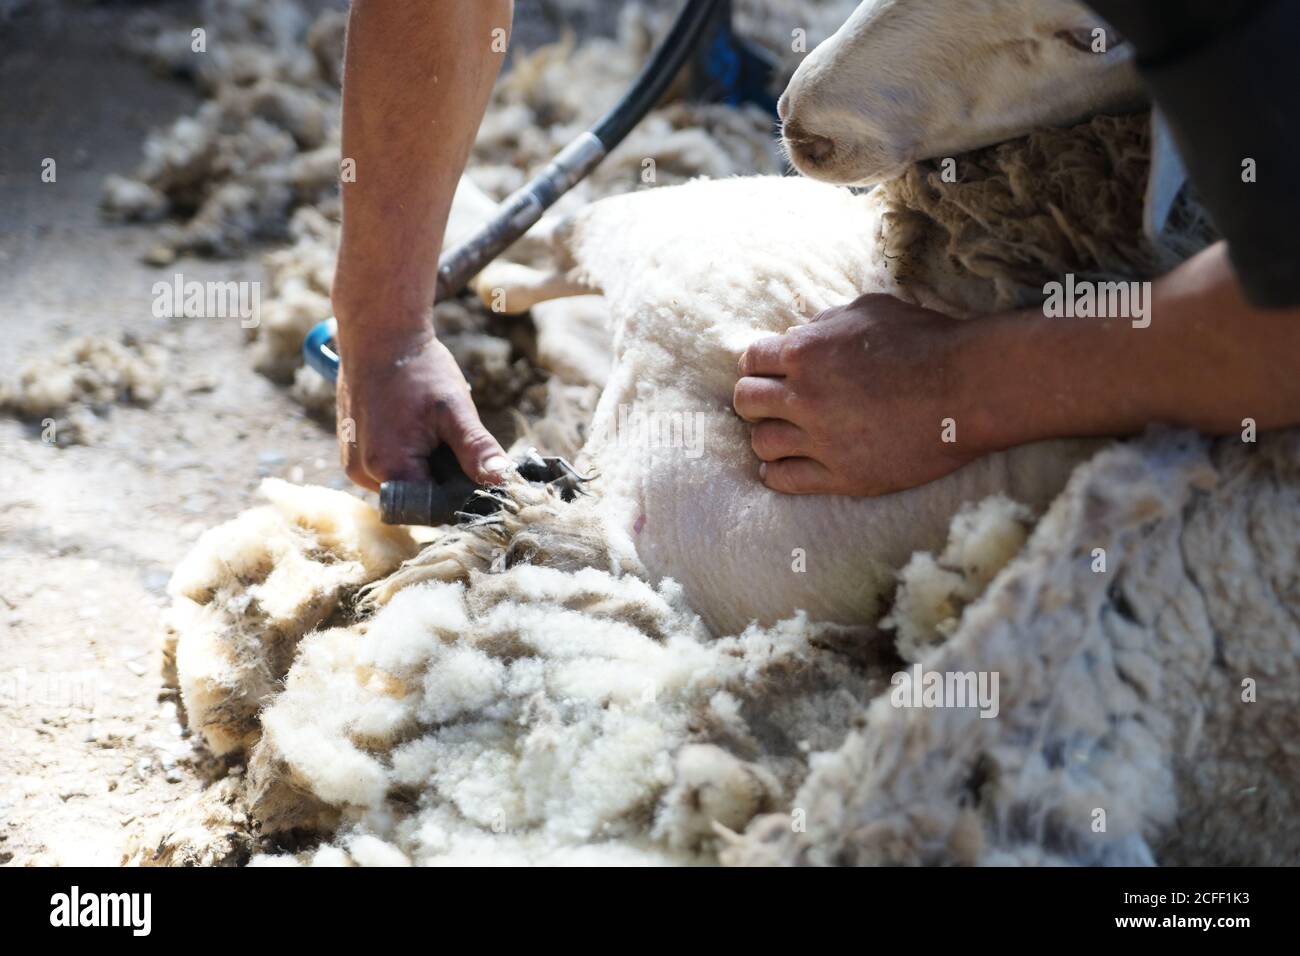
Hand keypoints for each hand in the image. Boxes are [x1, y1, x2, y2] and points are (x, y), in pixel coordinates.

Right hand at [335, 325, 508, 491]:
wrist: (378, 332)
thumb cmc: (417, 368)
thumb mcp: (455, 409)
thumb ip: (477, 449)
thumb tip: (504, 481)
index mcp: (387, 468)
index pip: (432, 509)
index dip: (456, 497)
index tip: (474, 474)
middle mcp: (361, 474)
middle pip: (416, 499)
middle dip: (440, 479)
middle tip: (452, 441)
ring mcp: (352, 464)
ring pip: (402, 485)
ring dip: (424, 468)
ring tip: (430, 430)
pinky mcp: (351, 452)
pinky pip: (386, 470)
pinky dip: (407, 458)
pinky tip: (414, 429)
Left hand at [733, 294, 985, 495]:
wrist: (968, 388)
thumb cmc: (926, 341)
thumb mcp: (868, 310)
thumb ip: (824, 323)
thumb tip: (799, 336)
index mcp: (806, 351)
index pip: (751, 360)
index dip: (760, 365)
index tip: (772, 372)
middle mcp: (804, 396)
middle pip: (746, 402)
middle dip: (757, 399)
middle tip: (775, 402)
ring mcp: (822, 440)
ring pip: (761, 443)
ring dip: (768, 436)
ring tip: (785, 435)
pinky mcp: (842, 476)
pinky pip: (785, 480)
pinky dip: (776, 473)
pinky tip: (783, 467)